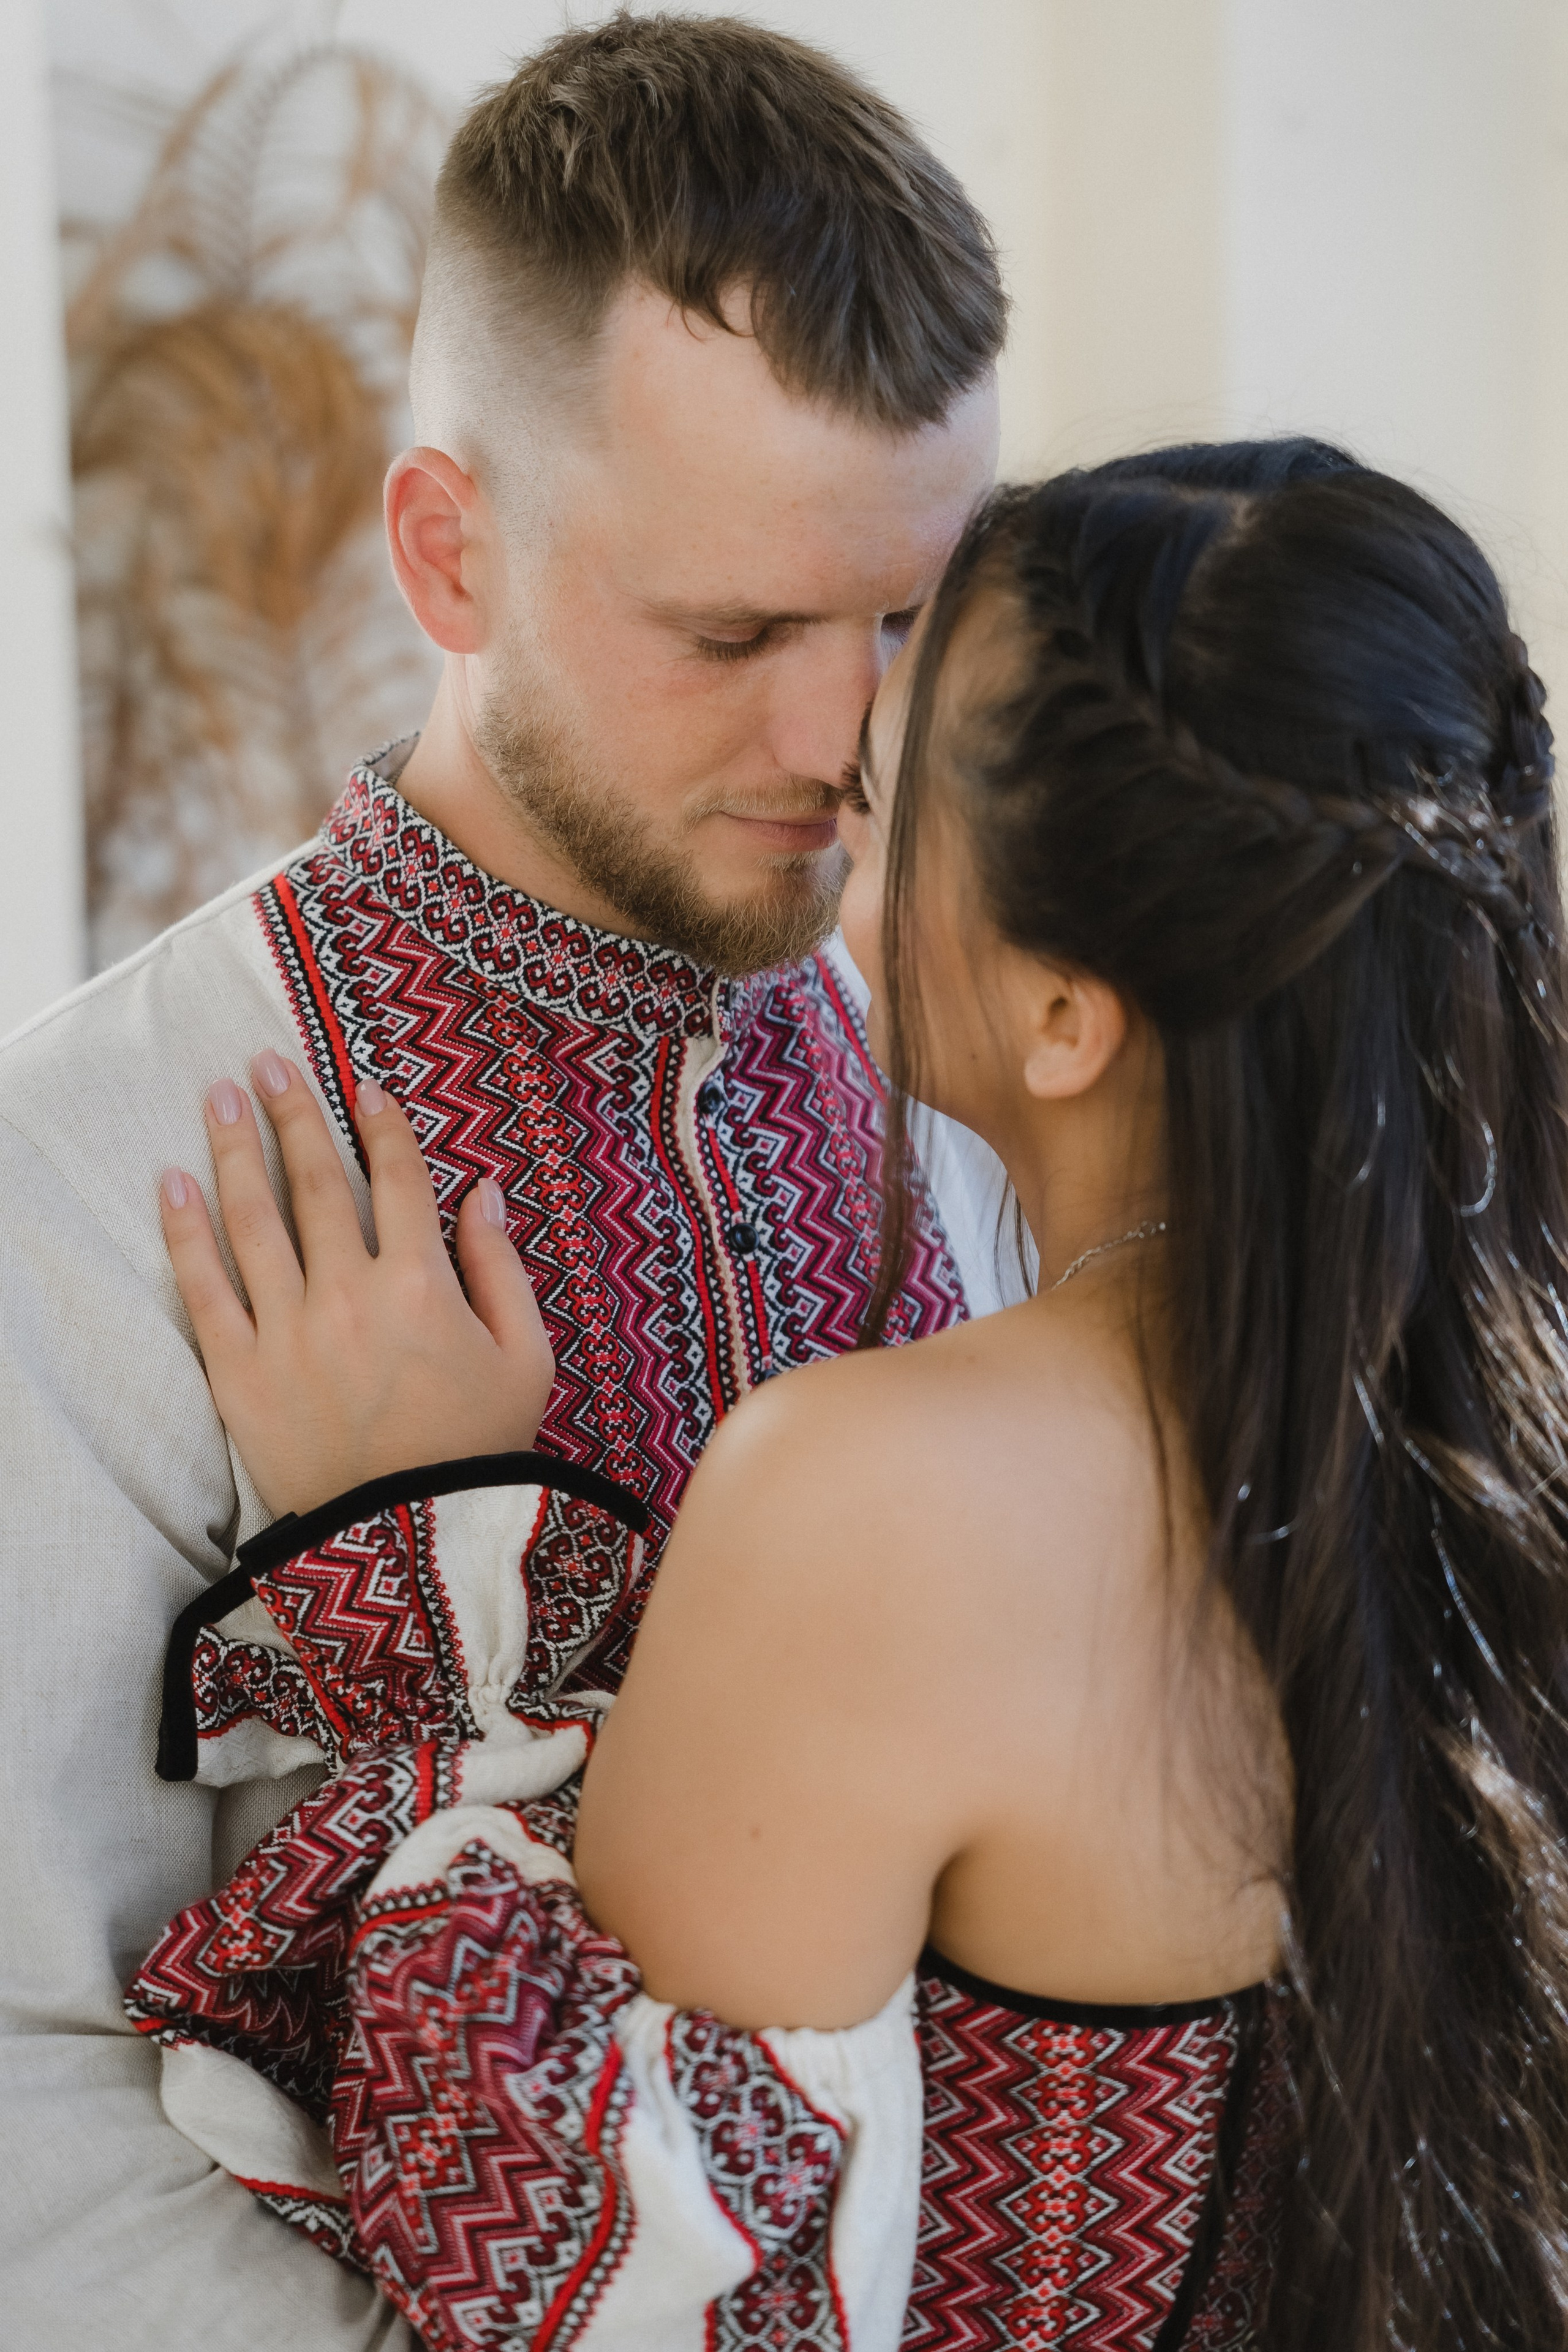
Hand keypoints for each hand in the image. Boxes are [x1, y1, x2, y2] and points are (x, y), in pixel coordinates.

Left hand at [161, 1050, 554, 1515]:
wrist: (412, 1541)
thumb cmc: (480, 1450)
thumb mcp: (527, 1357)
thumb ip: (503, 1267)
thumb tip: (481, 1191)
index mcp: (423, 1284)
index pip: (399, 1181)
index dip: (383, 1126)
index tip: (365, 1087)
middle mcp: (350, 1294)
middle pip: (316, 1183)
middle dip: (293, 1115)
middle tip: (267, 1063)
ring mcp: (289, 1332)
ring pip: (254, 1221)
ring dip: (234, 1151)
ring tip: (219, 1099)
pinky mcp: (241, 1374)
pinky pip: (205, 1290)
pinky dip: (186, 1232)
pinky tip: (173, 1183)